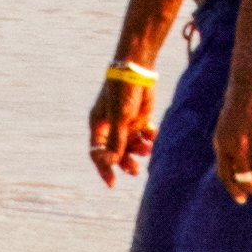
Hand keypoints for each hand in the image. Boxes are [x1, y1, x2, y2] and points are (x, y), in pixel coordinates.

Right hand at [84, 64, 157, 185]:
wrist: (137, 69)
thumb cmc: (122, 91)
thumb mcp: (119, 117)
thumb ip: (116, 140)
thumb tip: (111, 162)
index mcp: (98, 126)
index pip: (97, 153)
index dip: (104, 168)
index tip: (113, 182)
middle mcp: (111, 127)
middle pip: (116, 153)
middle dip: (126, 162)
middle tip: (136, 170)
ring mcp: (125, 124)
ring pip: (132, 147)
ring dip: (140, 151)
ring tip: (148, 148)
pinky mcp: (139, 119)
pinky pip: (144, 137)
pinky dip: (149, 139)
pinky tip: (153, 134)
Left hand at [218, 74, 251, 204]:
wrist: (250, 81)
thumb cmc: (239, 103)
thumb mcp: (227, 126)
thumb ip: (231, 147)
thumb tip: (240, 168)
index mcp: (223, 144)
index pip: (226, 175)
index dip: (235, 190)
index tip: (243, 199)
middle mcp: (237, 146)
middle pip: (246, 178)